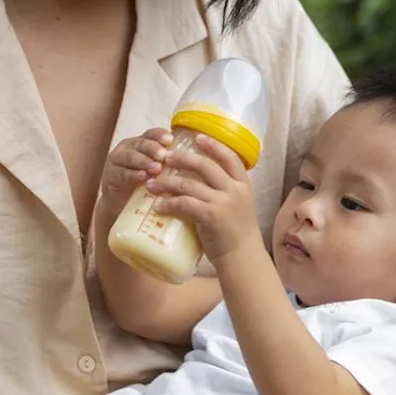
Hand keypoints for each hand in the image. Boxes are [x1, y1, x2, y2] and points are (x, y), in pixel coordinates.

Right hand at [99, 128, 172, 218]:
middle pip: (141, 143)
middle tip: (164, 155)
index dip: (159, 135)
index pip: (151, 134)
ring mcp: (117, 161)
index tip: (170, 140)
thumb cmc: (146, 186)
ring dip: (144, 161)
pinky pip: (122, 173)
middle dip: (153, 148)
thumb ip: (171, 164)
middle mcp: (128, 148)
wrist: (122, 205)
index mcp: (142, 143)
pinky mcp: (110, 176)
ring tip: (156, 168)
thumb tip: (196, 160)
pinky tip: (143, 177)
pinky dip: (133, 175)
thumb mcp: (159, 173)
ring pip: (130, 157)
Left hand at [146, 134, 261, 262]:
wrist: (243, 257)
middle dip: (182, 158)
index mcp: (243, 185)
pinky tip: (158, 206)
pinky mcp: (211, 216)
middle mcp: (235, 190)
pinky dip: (168, 203)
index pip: (229, 157)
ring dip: (167, 182)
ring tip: (152, 185)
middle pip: (205, 165)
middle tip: (166, 157)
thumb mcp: (238, 206)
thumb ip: (224, 192)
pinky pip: (184, 203)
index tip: (197, 137)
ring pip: (189, 183)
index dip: (213, 145)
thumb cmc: (237, 234)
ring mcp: (223, 202)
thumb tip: (200, 182)